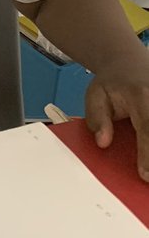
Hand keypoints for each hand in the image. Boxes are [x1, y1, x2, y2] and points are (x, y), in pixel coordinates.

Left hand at [85, 53, 148, 180]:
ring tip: (147, 169)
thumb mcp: (95, 95)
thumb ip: (97, 118)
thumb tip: (102, 141)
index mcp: (140, 95)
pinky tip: (148, 156)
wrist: (128, 61)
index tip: (146, 176)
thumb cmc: (113, 82)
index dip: (148, 154)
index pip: (148, 127)